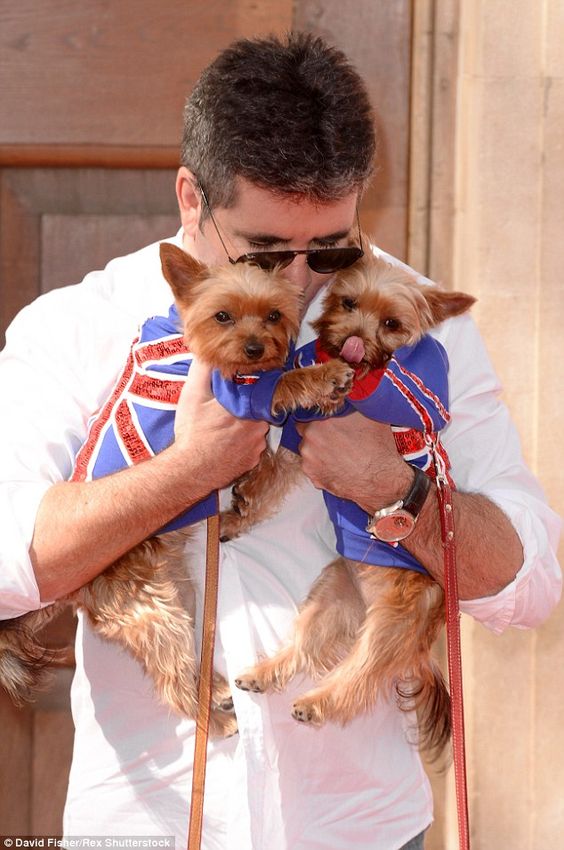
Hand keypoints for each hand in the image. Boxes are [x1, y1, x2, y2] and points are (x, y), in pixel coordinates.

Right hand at [173, 358, 269, 491]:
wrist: (190, 470)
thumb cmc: (192, 432)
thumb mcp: (193, 394)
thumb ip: (204, 370)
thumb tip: (209, 354)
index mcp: (248, 406)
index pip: (260, 390)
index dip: (250, 388)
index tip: (241, 387)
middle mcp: (259, 426)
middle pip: (259, 409)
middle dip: (246, 408)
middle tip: (227, 410)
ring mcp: (257, 446)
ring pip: (257, 429)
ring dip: (246, 426)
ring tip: (225, 428)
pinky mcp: (253, 461)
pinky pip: (253, 447)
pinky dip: (244, 444)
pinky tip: (228, 444)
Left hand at [296, 413, 411, 510]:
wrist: (382, 479)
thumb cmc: (377, 448)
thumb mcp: (367, 415)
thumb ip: (348, 405)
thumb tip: (343, 395)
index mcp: (319, 422)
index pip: (306, 413)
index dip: (317, 416)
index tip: (324, 419)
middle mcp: (310, 441)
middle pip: (306, 432)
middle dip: (318, 433)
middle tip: (335, 437)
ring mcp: (309, 460)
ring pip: (309, 450)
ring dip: (319, 450)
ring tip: (339, 453)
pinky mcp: (313, 477)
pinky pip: (313, 467)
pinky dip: (322, 466)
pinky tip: (337, 465)